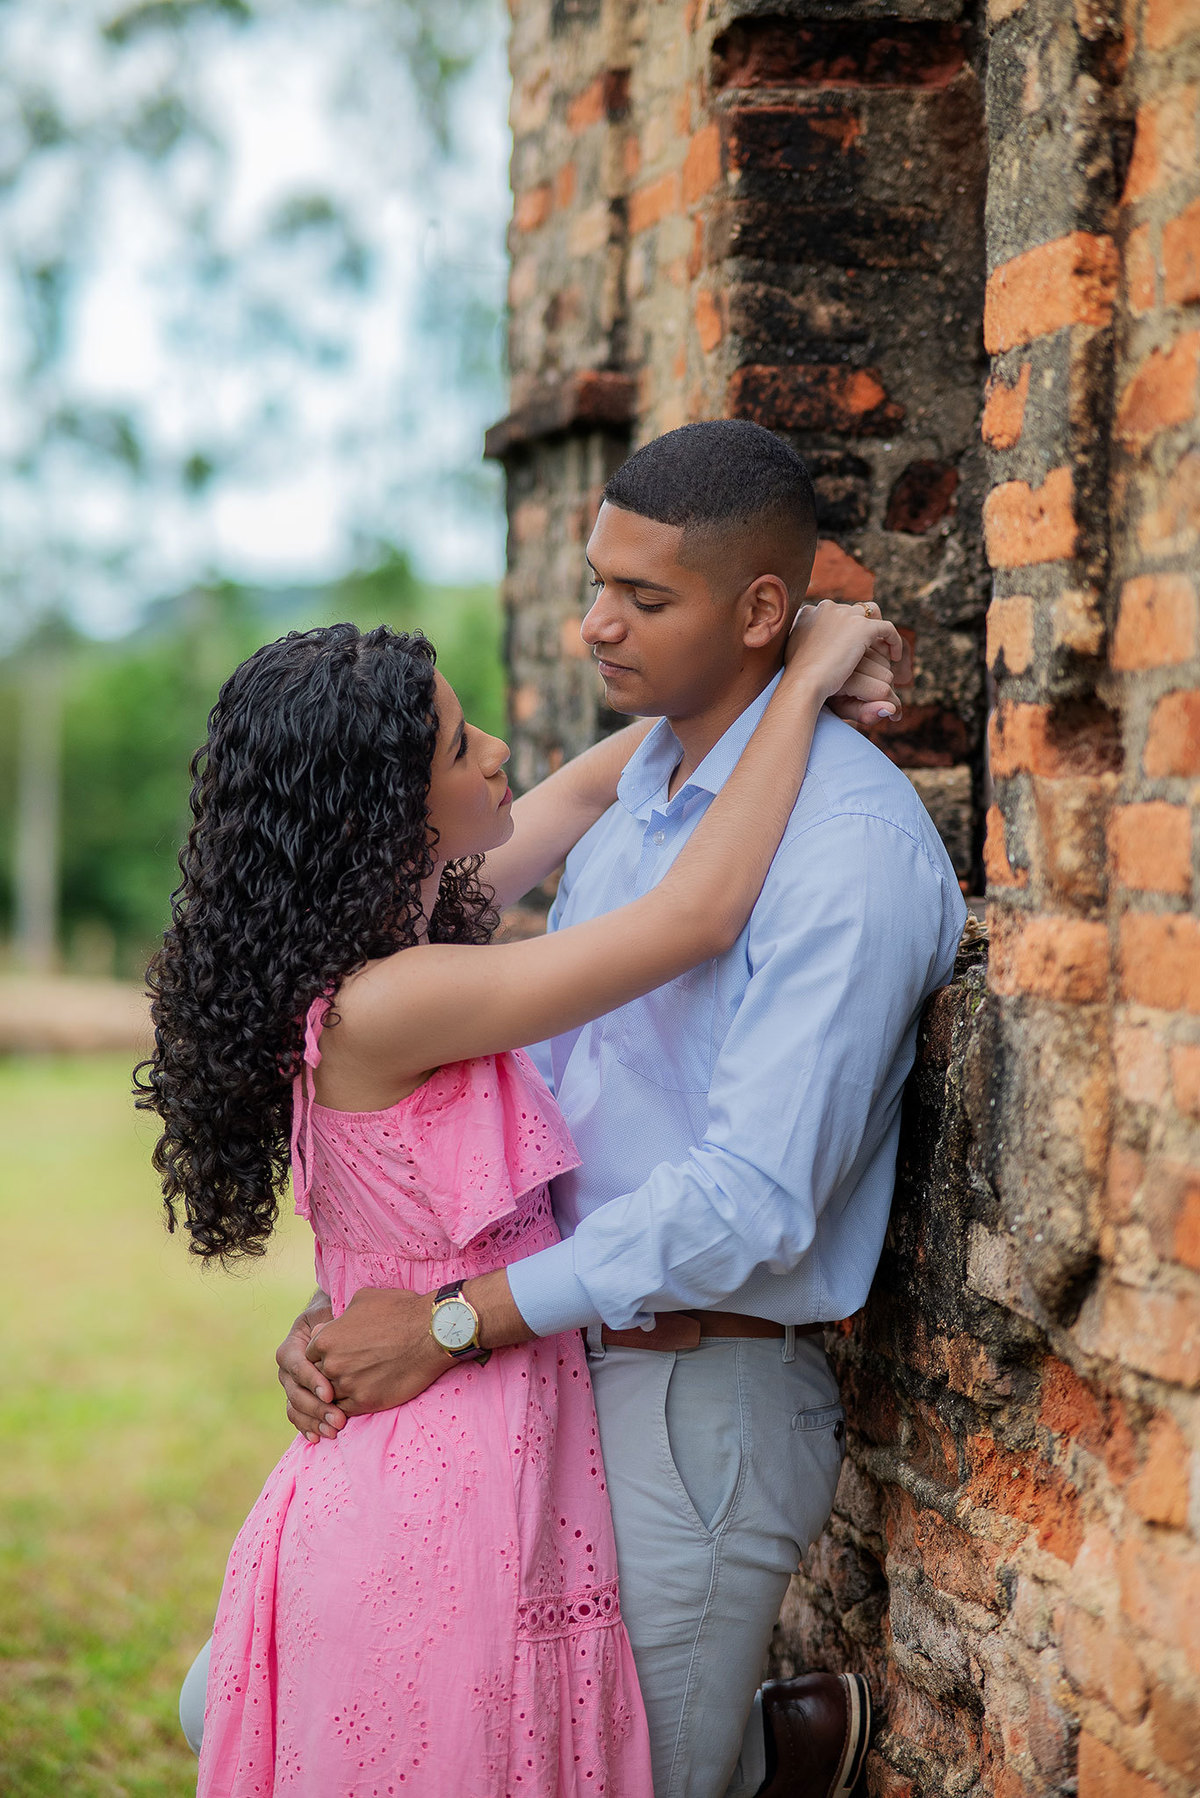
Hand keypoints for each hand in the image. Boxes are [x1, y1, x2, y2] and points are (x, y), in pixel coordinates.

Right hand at [277, 1296, 346, 1441]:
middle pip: (295, 1391)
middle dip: (317, 1408)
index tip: (330, 1393)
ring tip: (333, 1431)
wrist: (331, 1324)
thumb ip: (329, 1326)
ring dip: (313, 1421)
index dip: (312, 1380)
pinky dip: (306, 1427)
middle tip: (339, 1420)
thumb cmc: (336, 1319)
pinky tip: (317, 1438)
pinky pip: (296, 1416)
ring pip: (295, 1407)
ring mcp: (290, 1386)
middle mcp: (286, 1369)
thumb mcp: (331, 1315)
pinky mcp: (297, 1399)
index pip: (297, 1365)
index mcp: (291, 1347)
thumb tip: (330, 1330)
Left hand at [304, 1286, 448, 1414]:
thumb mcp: (362, 1300)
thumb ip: (338, 1318)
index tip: (335, 1356)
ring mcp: (348, 1385)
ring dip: (338, 1393)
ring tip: (353, 1386)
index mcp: (327, 1339)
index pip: (309, 1356)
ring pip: (330, 1396)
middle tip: (345, 1372)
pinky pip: (346, 1411)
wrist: (431, 1332)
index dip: (322, 1356)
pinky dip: (349, 1407)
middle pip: (318, 1377)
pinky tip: (361, 1397)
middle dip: (328, 1375)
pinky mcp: (366, 1402)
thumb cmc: (400, 1310)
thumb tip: (326, 1327)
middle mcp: (332, 1364)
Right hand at [788, 601, 910, 725]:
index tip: (852, 646)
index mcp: (808, 612)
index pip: (834, 612)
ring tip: (884, 652)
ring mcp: (845, 615)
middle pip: (854, 610)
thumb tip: (814, 645)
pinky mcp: (861, 627)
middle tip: (871, 649)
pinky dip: (894, 641)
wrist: (803, 682)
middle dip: (863, 627)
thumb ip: (807, 643)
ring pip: (872, 615)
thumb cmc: (796, 678)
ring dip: (878, 630)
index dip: (846, 628)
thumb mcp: (796, 654)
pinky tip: (895, 658)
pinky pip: (887, 629)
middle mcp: (826, 607)